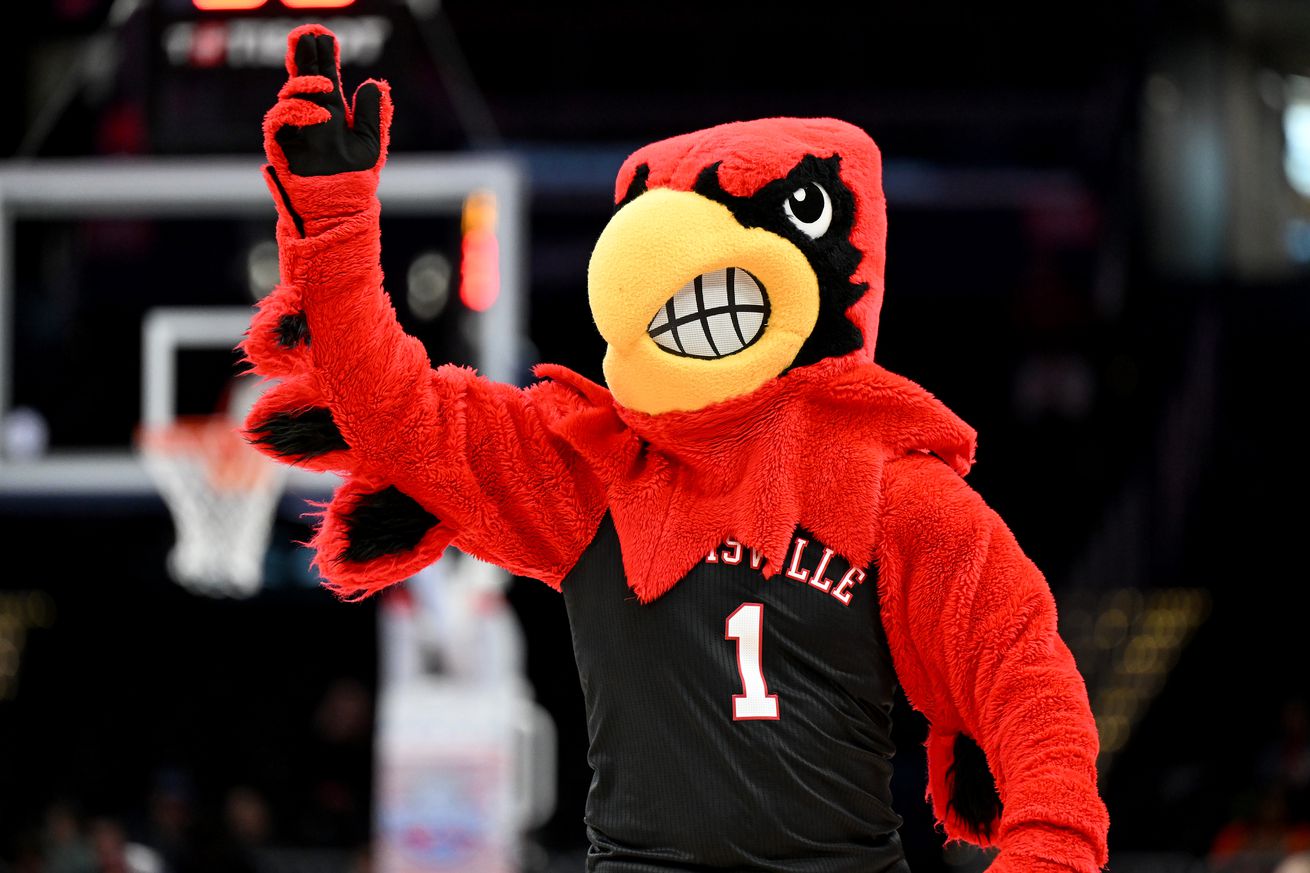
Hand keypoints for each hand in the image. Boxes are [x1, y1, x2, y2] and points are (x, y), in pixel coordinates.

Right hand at [264, 25, 389, 176]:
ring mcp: (293, 129)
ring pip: (288, 96)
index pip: (323, 76)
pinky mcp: (280, 145)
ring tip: (325, 84)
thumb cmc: (354, 177)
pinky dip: (298, 113)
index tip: (323, 35)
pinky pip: (279, 121)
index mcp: (329, 111)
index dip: (322, 56)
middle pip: (302, 78)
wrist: (339, 207)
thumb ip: (371, 115)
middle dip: (304, 57)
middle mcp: (308, 116)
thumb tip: (374, 84)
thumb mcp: (370, 143)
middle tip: (307, 37)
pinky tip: (320, 113)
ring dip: (305, 85)